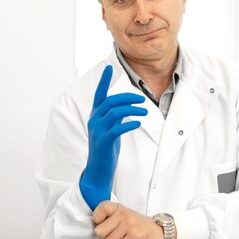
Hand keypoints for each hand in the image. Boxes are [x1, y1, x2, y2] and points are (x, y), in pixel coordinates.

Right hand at [80, 65, 147, 209]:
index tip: (109, 67)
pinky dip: (129, 123)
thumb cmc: (106, 148)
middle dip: (127, 97)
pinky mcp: (103, 142)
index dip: (104, 81)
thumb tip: (126, 105)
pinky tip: (138, 123)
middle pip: (111, 101)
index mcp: (95, 115)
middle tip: (142, 99)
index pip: (99, 94)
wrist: (98, 170)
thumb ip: (115, 116)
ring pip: (114, 112)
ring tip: (145, 112)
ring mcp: (97, 131)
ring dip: (131, 110)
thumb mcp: (110, 128)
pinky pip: (117, 128)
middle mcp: (94, 120)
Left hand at [93, 201, 163, 238]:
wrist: (158, 231)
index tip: (101, 223)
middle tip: (114, 236)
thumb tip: (94, 226)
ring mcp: (129, 225)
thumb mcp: (123, 216)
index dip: (97, 219)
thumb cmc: (138, 225)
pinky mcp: (134, 236)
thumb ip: (109, 218)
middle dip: (105, 238)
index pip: (100, 209)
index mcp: (118, 208)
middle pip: (99, 232)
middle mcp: (123, 214)